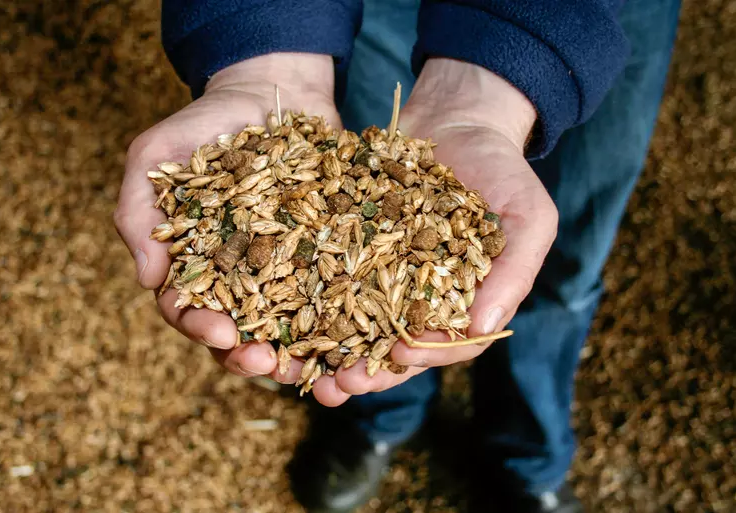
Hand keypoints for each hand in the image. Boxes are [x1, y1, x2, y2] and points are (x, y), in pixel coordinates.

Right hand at [114, 53, 340, 381]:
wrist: (269, 92)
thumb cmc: (204, 124)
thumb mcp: (155, 155)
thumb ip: (138, 210)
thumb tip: (147, 278)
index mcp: (194, 264)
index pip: (187, 308)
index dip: (200, 327)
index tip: (220, 334)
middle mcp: (239, 277)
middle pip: (239, 332)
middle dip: (249, 354)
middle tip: (266, 363)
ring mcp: (285, 269)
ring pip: (287, 326)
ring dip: (296, 352)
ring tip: (310, 366)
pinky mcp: (325, 255)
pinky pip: (335, 293)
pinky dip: (342, 320)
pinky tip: (355, 337)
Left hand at [308, 58, 558, 405]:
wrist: (456, 120)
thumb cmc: (501, 169)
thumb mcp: (528, 216)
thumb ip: (515, 271)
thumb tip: (485, 325)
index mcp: (463, 303)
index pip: (447, 347)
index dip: (425, 355)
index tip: (400, 353)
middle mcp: (418, 300)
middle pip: (391, 349)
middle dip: (365, 372)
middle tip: (337, 386)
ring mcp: (381, 277)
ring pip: (352, 326)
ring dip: (326, 352)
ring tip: (296, 369)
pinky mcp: (349, 251)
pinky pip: (325, 281)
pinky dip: (302, 302)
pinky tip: (277, 314)